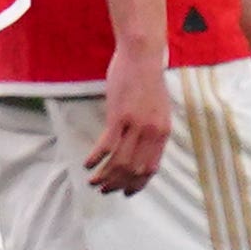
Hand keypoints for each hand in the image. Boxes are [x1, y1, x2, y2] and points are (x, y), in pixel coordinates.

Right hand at [86, 40, 172, 194]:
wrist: (142, 57)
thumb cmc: (148, 80)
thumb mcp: (158, 109)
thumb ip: (153, 129)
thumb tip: (144, 146)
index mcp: (163, 133)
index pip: (151, 168)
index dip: (138, 184)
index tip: (126, 192)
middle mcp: (152, 133)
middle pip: (133, 169)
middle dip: (118, 184)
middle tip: (105, 190)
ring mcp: (136, 125)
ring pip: (120, 160)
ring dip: (105, 176)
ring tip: (94, 182)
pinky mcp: (119, 116)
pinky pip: (107, 144)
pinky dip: (96, 158)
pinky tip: (87, 164)